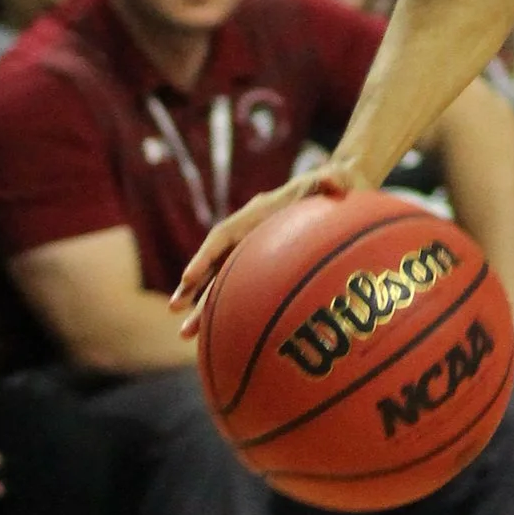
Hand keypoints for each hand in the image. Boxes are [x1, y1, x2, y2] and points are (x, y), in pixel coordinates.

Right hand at [172, 161, 355, 318]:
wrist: (339, 191)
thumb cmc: (336, 185)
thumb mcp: (336, 179)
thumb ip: (332, 181)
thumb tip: (334, 183)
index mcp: (257, 215)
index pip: (223, 236)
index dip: (205, 257)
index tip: (188, 278)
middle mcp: (247, 233)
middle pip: (214, 264)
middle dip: (193, 288)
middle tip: (174, 310)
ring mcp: (252, 250)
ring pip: (222, 282)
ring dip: (202, 306)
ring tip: (187, 334)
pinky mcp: (262, 265)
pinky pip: (239, 289)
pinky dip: (227, 309)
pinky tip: (219, 336)